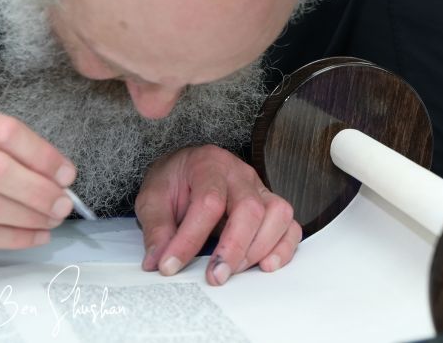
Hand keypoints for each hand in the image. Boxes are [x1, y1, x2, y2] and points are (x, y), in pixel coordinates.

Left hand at [135, 145, 299, 285]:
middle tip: (215, 276)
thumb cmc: (174, 182)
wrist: (187, 168)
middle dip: (233, 248)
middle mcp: (241, 175)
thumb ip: (157, 228)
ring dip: (259, 248)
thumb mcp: (153, 198)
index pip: (208, 202)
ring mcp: (260, 189)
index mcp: (209, 165)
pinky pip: (290, 226)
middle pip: (250, 208)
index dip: (190, 238)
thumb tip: (158, 260)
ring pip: (278, 214)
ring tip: (235, 271)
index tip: (170, 265)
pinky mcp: (271, 207)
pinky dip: (284, 248)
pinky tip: (266, 265)